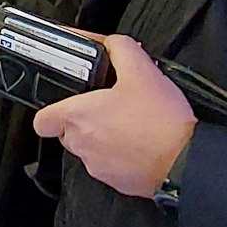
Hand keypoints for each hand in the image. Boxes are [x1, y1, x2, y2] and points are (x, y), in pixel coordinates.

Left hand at [32, 34, 195, 197]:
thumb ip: (120, 49)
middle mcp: (81, 145)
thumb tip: (111, 43)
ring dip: (102, 136)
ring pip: (88, 149)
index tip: (68, 101)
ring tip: (128, 123)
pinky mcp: (116, 182)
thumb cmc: (160, 120)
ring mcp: (98, 166)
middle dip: (82, 119)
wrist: (185, 161)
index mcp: (78, 118)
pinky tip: (139, 141)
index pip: (41, 120)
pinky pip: (109, 165)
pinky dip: (119, 154)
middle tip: (107, 106)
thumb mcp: (141, 70)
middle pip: (67, 132)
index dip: (51, 110)